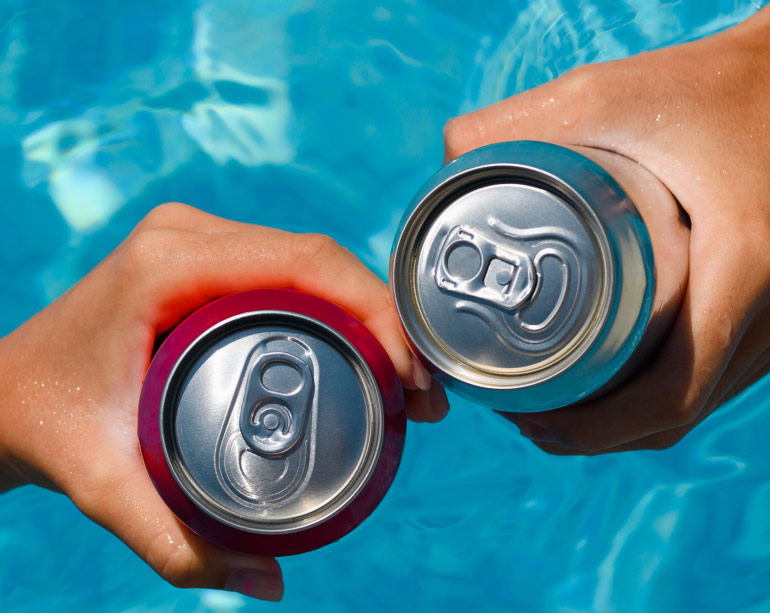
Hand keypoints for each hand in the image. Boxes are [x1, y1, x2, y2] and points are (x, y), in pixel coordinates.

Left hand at [0, 203, 448, 599]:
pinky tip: (356, 347)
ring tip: (400, 378)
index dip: (376, 312)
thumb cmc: (47, 419)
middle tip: (418, 395)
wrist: (7, 391)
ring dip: (365, 309)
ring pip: (309, 259)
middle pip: (318, 258)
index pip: (304, 265)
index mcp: (168, 265)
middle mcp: (187, 235)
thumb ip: (180, 542)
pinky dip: (333, 303)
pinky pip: (287, 267)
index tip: (410, 377)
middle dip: (384, 319)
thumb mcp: (105, 486)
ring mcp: (195, 238)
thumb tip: (270, 579)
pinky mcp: (204, 255)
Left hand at [443, 7, 769, 453]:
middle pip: (677, 413)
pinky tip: (612, 382)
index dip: (594, 428)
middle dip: (595, 432)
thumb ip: (521, 120)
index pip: (669, 389)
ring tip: (553, 407)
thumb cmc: (711, 87)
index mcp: (743, 267)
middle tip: (524, 417)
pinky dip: (660, 399)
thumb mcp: (612, 93)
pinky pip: (717, 382)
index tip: (529, 422)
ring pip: (699, 405)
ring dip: (626, 423)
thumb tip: (450, 156)